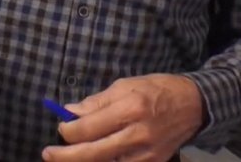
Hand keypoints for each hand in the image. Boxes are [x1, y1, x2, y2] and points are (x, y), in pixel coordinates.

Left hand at [42, 74, 203, 161]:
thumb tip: (70, 112)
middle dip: (67, 156)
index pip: (89, 128)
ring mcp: (147, 154)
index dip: (68, 130)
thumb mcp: (123, 85)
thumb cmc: (153, 89)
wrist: (192, 105)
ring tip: (68, 157)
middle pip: (94, 153)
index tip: (60, 127)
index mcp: (128, 109)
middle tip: (48, 154)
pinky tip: (94, 158)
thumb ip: (96, 102)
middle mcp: (137, 134)